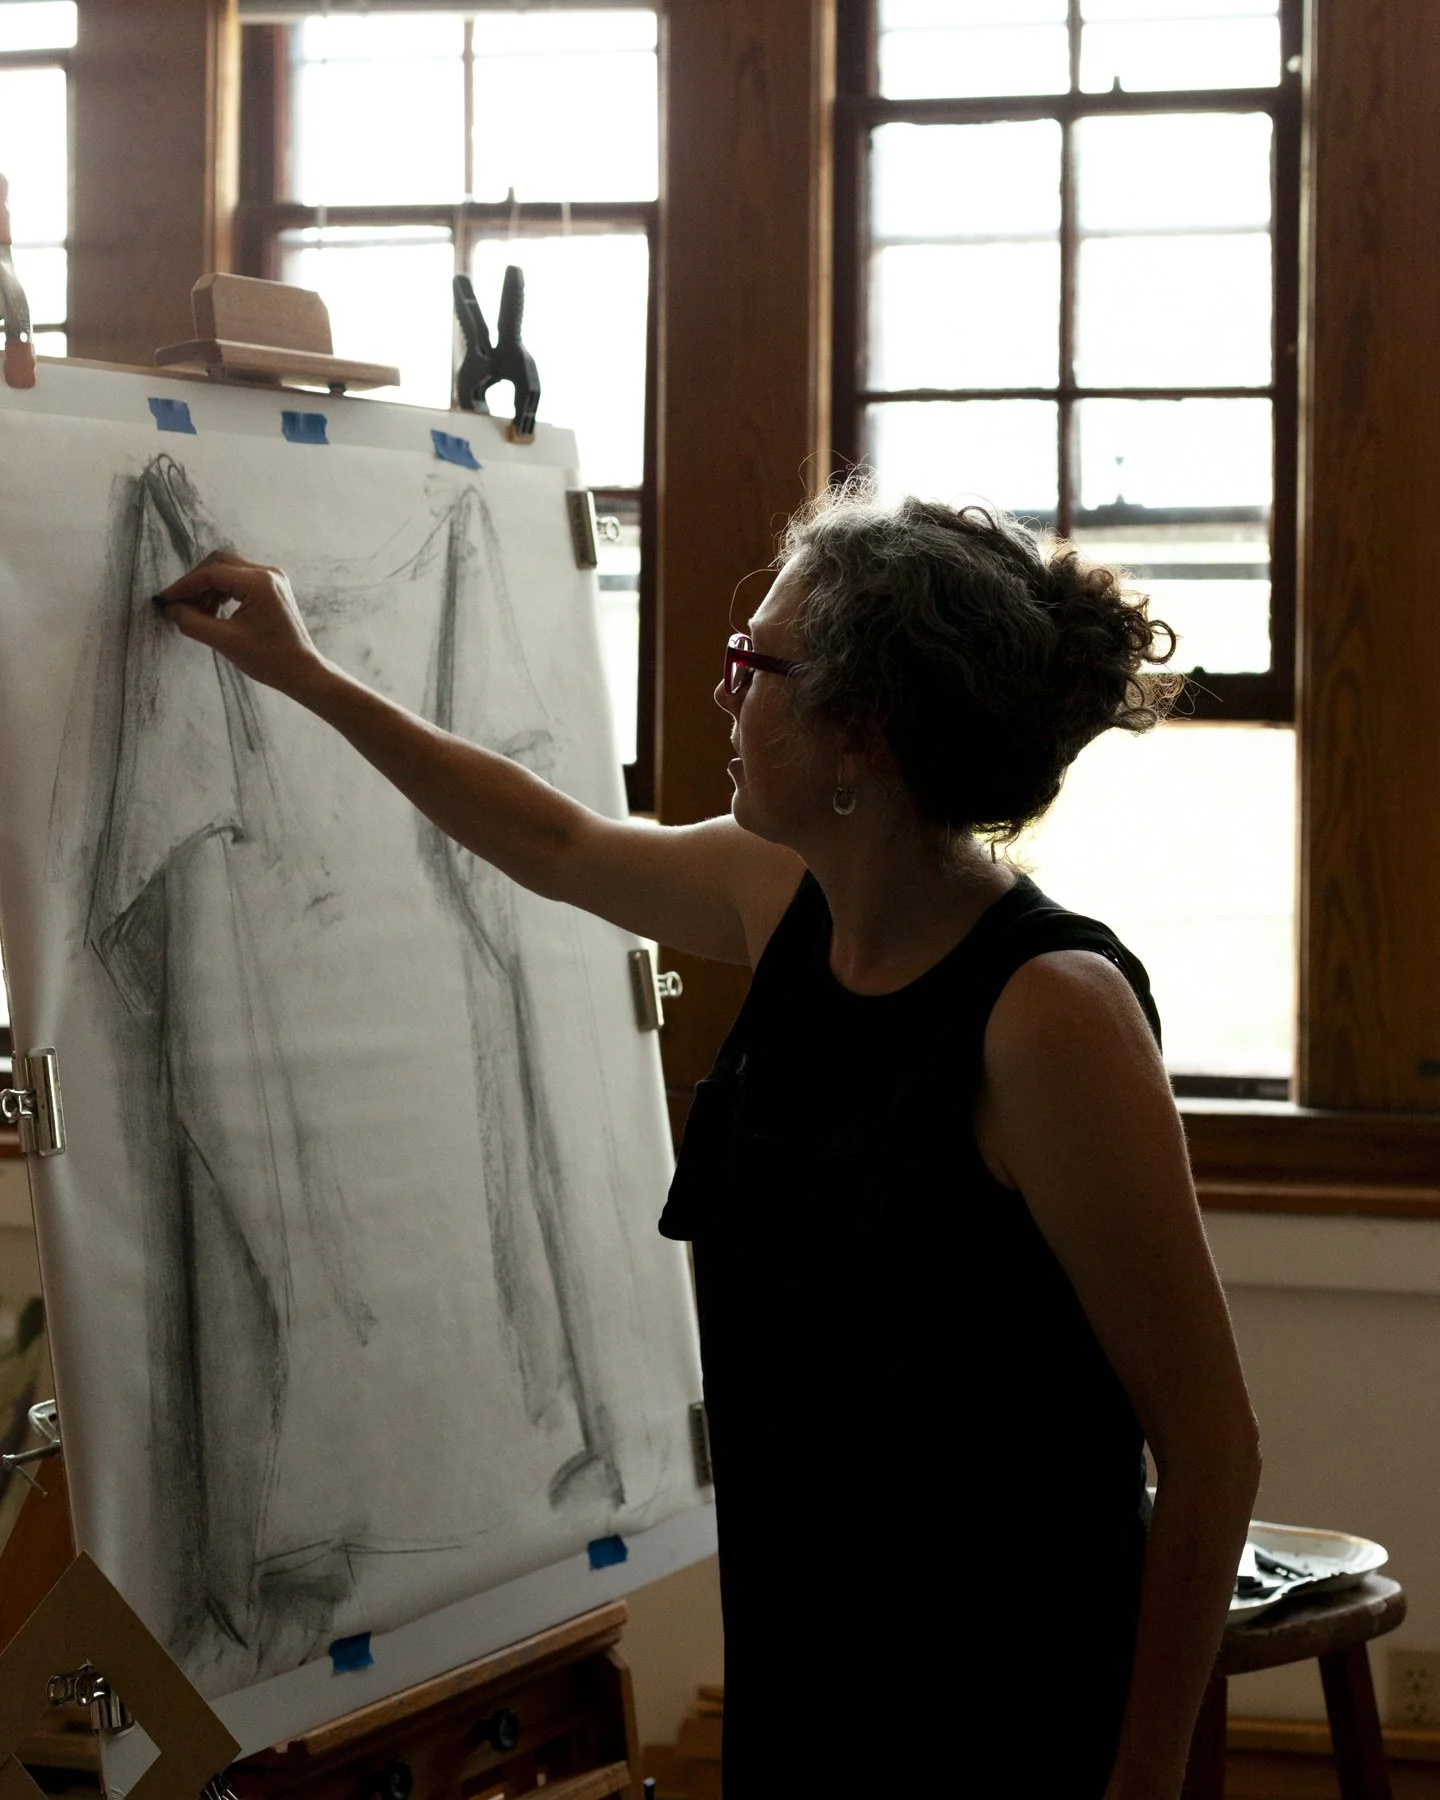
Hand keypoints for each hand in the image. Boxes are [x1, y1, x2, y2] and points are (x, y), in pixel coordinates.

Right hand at [154, 550, 333, 700]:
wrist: (301, 671)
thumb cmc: (269, 660)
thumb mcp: (225, 641)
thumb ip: (193, 622)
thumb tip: (170, 609)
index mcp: (259, 582)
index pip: (212, 574)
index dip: (184, 586)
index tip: (165, 599)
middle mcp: (268, 573)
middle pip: (219, 564)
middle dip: (195, 583)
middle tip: (178, 605)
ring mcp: (272, 579)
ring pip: (227, 571)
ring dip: (208, 588)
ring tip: (196, 613)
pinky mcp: (272, 588)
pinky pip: (239, 581)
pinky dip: (221, 592)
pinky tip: (212, 612)